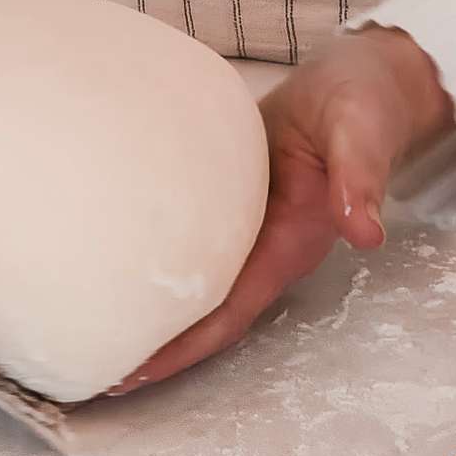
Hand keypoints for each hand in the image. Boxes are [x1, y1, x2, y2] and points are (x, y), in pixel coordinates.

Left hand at [109, 25, 453, 391]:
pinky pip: (192, 242)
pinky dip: (156, 259)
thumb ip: (360, 175)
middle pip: (205, 313)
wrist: (367, 81)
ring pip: (196, 284)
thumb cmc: (365, 103)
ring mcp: (249, 227)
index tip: (135, 373)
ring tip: (91, 330)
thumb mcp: (361, 129)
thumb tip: (364, 232)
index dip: (185, 346)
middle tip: (87, 369)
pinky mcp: (232, 201)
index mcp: (292, 241)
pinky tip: (115, 258)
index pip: (231, 310)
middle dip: (154, 346)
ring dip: (151, 311)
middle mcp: (268, 246)